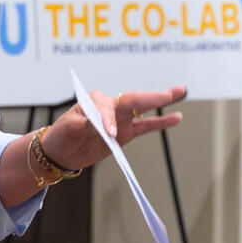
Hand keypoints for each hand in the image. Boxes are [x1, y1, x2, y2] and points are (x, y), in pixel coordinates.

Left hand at [38, 85, 187, 171]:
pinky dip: (160, 123)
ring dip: (161, 100)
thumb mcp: (69, 128)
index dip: (109, 120)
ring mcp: (120, 119)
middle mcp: (110, 106)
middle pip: (133, 99)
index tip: (109, 134)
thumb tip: (103, 126)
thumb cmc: (62, 135)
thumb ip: (87, 124)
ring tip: (180, 91)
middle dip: (151, 97)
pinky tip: (175, 118)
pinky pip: (146, 126)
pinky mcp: (126, 133)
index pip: (107, 107)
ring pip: (144, 108)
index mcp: (94, 101)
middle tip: (169, 93)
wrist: (61, 151)